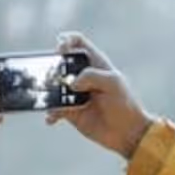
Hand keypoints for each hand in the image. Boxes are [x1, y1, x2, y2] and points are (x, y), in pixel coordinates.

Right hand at [46, 32, 152, 159]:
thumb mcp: (113, 83)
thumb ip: (92, 76)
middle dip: (52, 67)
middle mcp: (83, 76)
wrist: (127, 133)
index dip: (66, 41)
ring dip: (47, 90)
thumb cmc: (124, 104)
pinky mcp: (70, 111)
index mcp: (95, 63)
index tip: (60, 49)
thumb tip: (71, 82)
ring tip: (49, 98)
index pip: (78, 42)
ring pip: (53, 86)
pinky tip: (52, 118)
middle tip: (53, 77)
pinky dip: (50, 112)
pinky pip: (54, 109)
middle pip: (60, 63)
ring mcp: (75, 94)